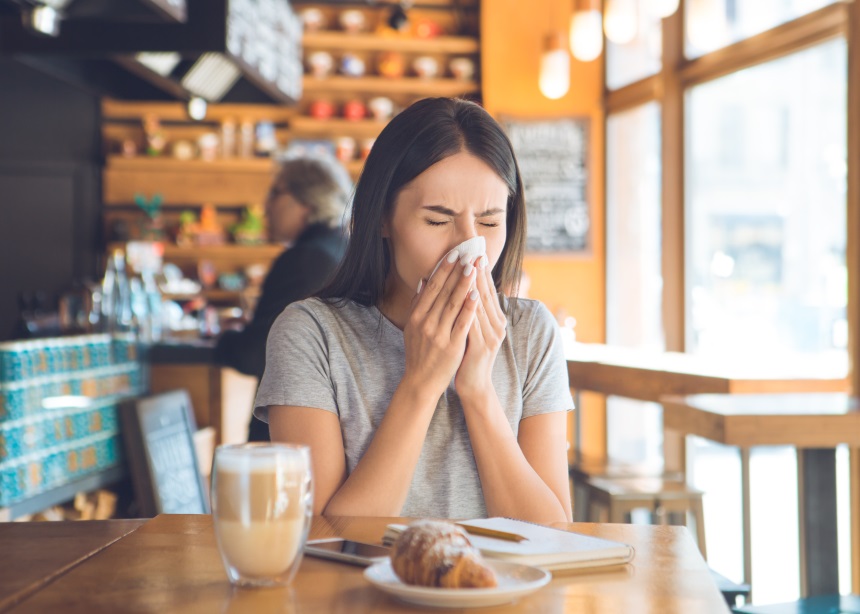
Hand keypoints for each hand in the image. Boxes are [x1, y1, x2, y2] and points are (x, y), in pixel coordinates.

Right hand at [403, 250, 478, 398]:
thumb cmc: (419, 352)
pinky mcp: (452, 346)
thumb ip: (418, 304)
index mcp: (416, 317)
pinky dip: (469, 307)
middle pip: (443, 292)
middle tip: (467, 254)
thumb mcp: (412, 327)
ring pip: (453, 304)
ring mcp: (439, 334)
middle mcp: (426, 323)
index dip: (443, 270)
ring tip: (473, 268)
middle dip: (456, 272)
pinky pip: (463, 323)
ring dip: (464, 284)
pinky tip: (476, 294)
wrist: (421, 381)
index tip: (453, 254)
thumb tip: (424, 280)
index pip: (432, 288)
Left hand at [455, 256, 506, 402]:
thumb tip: (465, 289)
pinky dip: (469, 308)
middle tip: (474, 252)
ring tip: (468, 267)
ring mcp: (492, 336)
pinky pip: (474, 322)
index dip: (482, 272)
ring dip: (474, 285)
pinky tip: (465, 295)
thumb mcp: (471, 330)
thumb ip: (470, 311)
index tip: (476, 253)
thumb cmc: (469, 356)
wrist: (474, 385)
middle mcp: (497, 326)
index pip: (488, 291)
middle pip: (486, 294)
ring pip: (481, 305)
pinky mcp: (483, 346)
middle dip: (479, 272)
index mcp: (495, 320)